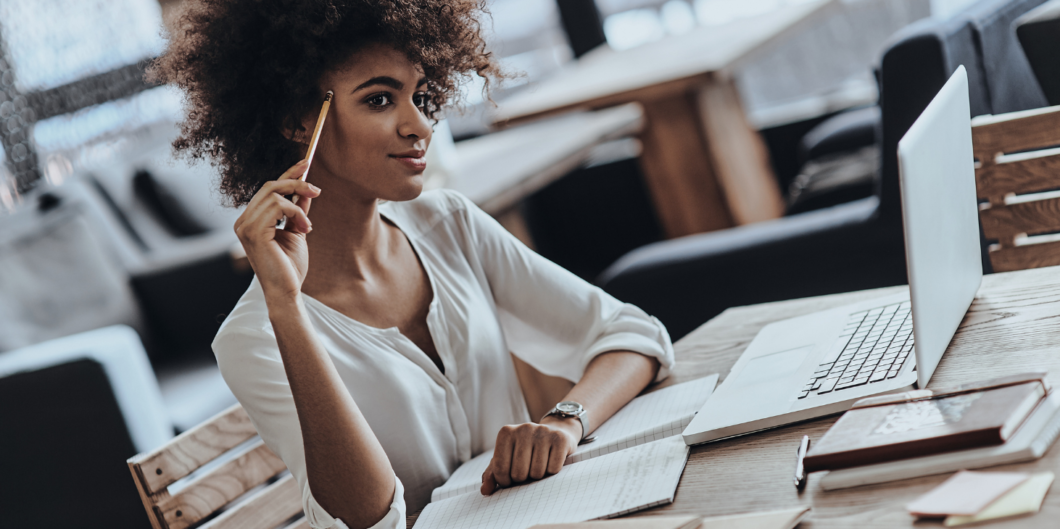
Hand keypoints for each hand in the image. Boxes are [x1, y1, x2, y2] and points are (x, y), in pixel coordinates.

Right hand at [233, 159, 321, 299]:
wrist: (286, 291)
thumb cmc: (289, 267)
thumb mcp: (297, 232)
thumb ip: (297, 211)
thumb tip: (306, 190)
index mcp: (250, 220)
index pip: (267, 189)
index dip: (287, 174)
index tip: (306, 163)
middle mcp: (243, 220)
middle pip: (270, 186)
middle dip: (297, 183)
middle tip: (317, 191)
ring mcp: (245, 225)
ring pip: (275, 194)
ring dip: (299, 206)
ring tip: (308, 226)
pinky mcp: (253, 231)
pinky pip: (278, 206)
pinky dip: (295, 213)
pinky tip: (304, 228)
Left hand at [480, 418, 580, 494]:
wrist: (554, 433)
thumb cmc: (525, 451)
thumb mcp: (506, 459)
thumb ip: (492, 475)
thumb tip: (485, 490)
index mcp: (506, 433)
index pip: (500, 469)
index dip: (505, 481)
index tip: (510, 478)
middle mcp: (524, 428)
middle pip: (519, 473)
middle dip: (523, 479)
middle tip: (527, 470)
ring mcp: (543, 432)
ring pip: (537, 473)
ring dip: (538, 476)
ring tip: (539, 465)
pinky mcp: (560, 439)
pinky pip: (553, 469)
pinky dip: (552, 472)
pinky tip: (551, 461)